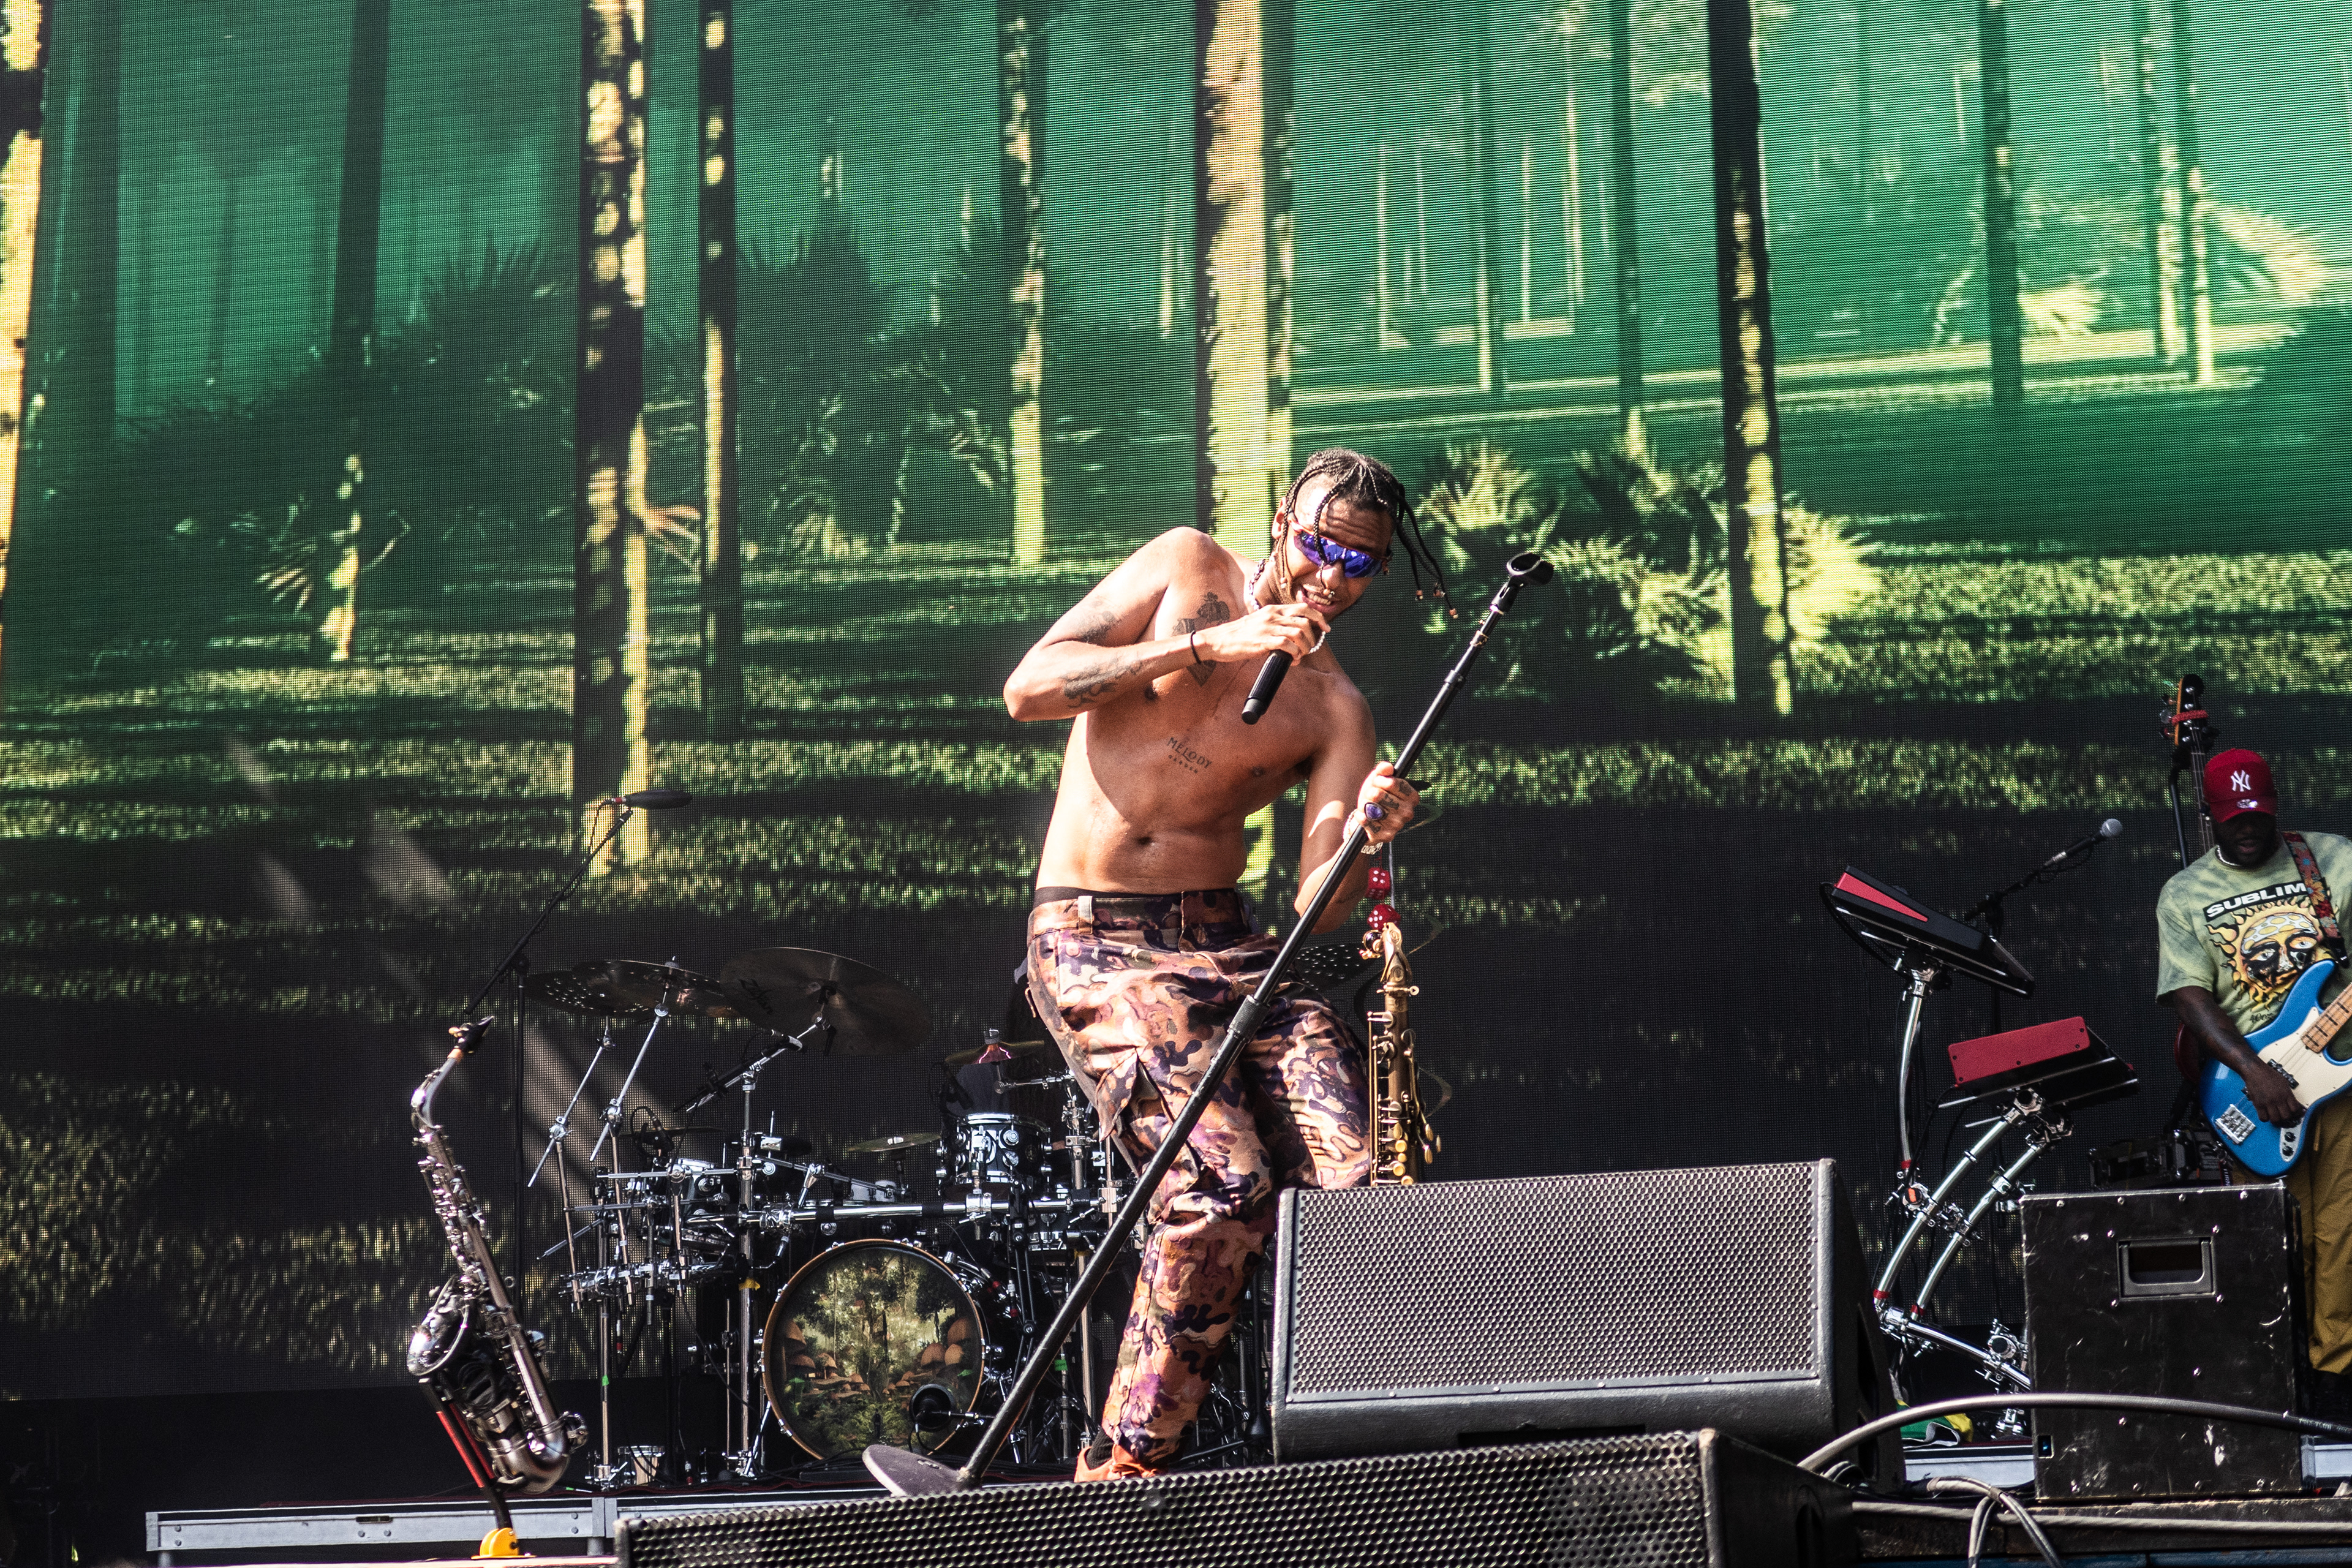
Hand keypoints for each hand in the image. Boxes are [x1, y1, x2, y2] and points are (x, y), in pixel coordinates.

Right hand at [1196, 601, 1328, 664]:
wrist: (1217, 640)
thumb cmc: (1237, 635)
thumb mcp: (1258, 622)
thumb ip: (1274, 624)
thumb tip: (1291, 635)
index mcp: (1272, 609)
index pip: (1303, 608)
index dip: (1319, 618)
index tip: (1326, 628)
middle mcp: (1272, 615)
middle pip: (1305, 620)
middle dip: (1314, 636)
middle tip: (1313, 647)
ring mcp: (1268, 627)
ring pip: (1299, 633)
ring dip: (1305, 647)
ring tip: (1301, 655)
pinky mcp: (1263, 641)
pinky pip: (1288, 644)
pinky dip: (1295, 654)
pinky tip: (1293, 660)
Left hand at [1355, 761, 1419, 845]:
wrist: (1368, 817)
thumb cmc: (1376, 796)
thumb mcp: (1378, 779)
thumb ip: (1383, 770)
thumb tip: (1387, 767)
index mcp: (1412, 797)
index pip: (1392, 783)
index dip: (1380, 780)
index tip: (1377, 781)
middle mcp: (1408, 812)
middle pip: (1379, 795)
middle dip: (1370, 793)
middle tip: (1370, 795)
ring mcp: (1398, 825)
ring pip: (1372, 809)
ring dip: (1365, 805)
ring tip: (1367, 806)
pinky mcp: (1387, 836)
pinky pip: (1368, 822)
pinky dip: (1361, 817)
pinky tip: (1363, 815)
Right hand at [2244, 1057, 2304, 1125]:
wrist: (2255, 1071)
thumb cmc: (2268, 1075)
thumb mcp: (2284, 1082)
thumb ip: (2289, 1094)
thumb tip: (2294, 1104)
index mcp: (2286, 1093)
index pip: (2295, 1109)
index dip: (2295, 1113)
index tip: (2293, 1114)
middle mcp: (2278, 1098)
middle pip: (2286, 1116)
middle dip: (2285, 1117)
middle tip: (2283, 1115)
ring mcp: (2268, 1102)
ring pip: (2275, 1119)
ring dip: (2276, 1119)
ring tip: (2274, 1116)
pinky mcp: (2258, 1104)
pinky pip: (2263, 1118)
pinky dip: (2265, 1118)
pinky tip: (2265, 1114)